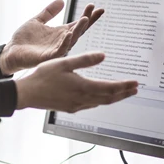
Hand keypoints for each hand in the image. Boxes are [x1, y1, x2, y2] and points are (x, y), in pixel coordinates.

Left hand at [0, 0, 103, 74]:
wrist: (11, 51)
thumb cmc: (24, 39)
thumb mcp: (37, 21)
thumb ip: (49, 12)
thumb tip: (61, 0)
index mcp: (60, 33)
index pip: (77, 24)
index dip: (87, 16)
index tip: (94, 6)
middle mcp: (61, 41)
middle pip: (78, 31)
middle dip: (87, 21)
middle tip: (94, 10)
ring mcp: (56, 50)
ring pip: (72, 40)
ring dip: (79, 30)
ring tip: (85, 19)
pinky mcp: (48, 57)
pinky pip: (60, 51)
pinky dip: (65, 42)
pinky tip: (69, 33)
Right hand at [15, 52, 137, 111]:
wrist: (27, 94)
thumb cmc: (43, 76)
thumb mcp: (64, 62)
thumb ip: (85, 59)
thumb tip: (103, 56)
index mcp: (83, 87)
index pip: (110, 88)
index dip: (125, 86)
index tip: (136, 83)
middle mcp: (82, 99)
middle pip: (109, 98)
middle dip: (124, 94)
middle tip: (136, 90)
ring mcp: (77, 106)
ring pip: (101, 103)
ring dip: (114, 98)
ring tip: (124, 93)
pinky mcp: (70, 108)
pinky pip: (91, 105)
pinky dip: (101, 101)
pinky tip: (101, 98)